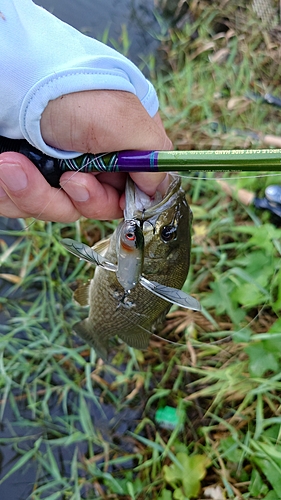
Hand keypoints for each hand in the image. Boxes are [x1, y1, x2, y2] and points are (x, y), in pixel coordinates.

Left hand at [0, 90, 171, 221]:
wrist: (16, 77)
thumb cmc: (75, 92)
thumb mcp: (126, 121)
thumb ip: (153, 159)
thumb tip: (158, 190)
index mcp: (122, 150)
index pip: (132, 193)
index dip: (125, 204)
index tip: (119, 203)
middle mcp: (92, 163)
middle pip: (96, 206)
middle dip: (82, 198)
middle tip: (68, 178)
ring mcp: (58, 171)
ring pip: (57, 210)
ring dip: (36, 193)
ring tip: (13, 166)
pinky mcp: (28, 178)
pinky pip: (25, 204)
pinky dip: (13, 191)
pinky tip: (7, 167)